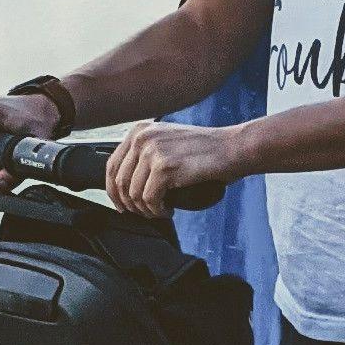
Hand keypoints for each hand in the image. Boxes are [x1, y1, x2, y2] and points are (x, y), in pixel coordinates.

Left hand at [107, 121, 250, 214]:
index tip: (122, 205)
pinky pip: (149, 200)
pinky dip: (157, 211)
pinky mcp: (165, 167)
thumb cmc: (206, 149)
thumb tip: (127, 186)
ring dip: (145, 210)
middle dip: (129, 204)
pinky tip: (168, 210)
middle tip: (143, 213)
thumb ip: (146, 155)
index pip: (112, 166)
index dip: (114, 191)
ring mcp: (152, 151)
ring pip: (133, 194)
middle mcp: (142, 138)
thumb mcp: (167, 142)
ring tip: (160, 211)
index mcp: (139, 131)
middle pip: (119, 182)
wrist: (233, 148)